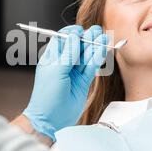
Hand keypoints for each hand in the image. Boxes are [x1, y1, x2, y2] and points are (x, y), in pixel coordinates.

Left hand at [23, 25, 107, 141]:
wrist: (51, 119)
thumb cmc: (47, 96)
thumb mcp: (56, 71)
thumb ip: (68, 54)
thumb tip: (74, 36)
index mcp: (52, 58)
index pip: (63, 39)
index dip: (72, 33)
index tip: (79, 31)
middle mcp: (64, 63)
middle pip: (77, 45)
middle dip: (87, 38)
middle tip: (96, 32)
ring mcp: (74, 72)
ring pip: (86, 55)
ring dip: (95, 46)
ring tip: (103, 38)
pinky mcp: (83, 81)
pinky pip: (91, 67)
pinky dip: (97, 58)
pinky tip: (103, 50)